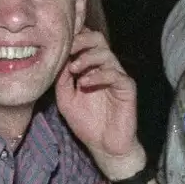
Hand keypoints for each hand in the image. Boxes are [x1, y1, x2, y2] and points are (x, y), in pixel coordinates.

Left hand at [56, 29, 147, 179]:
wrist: (103, 145)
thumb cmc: (87, 123)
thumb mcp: (66, 100)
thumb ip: (62, 80)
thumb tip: (57, 61)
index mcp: (91, 68)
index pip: (85, 42)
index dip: (73, 38)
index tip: (57, 44)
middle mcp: (105, 68)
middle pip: (97, 39)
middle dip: (80, 41)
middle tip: (66, 50)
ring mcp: (117, 76)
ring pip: (106, 53)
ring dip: (86, 58)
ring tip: (73, 69)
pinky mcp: (127, 88)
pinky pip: (115, 74)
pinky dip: (98, 75)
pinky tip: (84, 83)